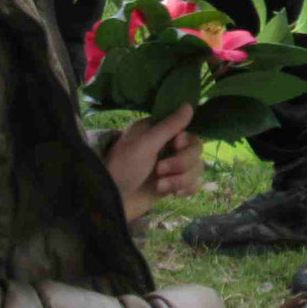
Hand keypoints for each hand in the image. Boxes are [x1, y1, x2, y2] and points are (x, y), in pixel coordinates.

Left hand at [107, 104, 203, 222]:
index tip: (176, 145)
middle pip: (196, 150)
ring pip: (196, 168)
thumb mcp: (144, 145)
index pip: (189, 130)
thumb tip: (189, 104)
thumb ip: (169, 126)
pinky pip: (193, 184)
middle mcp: (168, 146)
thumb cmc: (122, 168)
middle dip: (181, 163)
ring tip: (160, 187)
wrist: (110, 203)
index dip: (187, 140)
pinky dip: (187, 188)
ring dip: (181, 179)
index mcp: (159, 132)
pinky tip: (174, 194)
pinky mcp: (172, 185)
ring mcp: (171, 167)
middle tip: (159, 170)